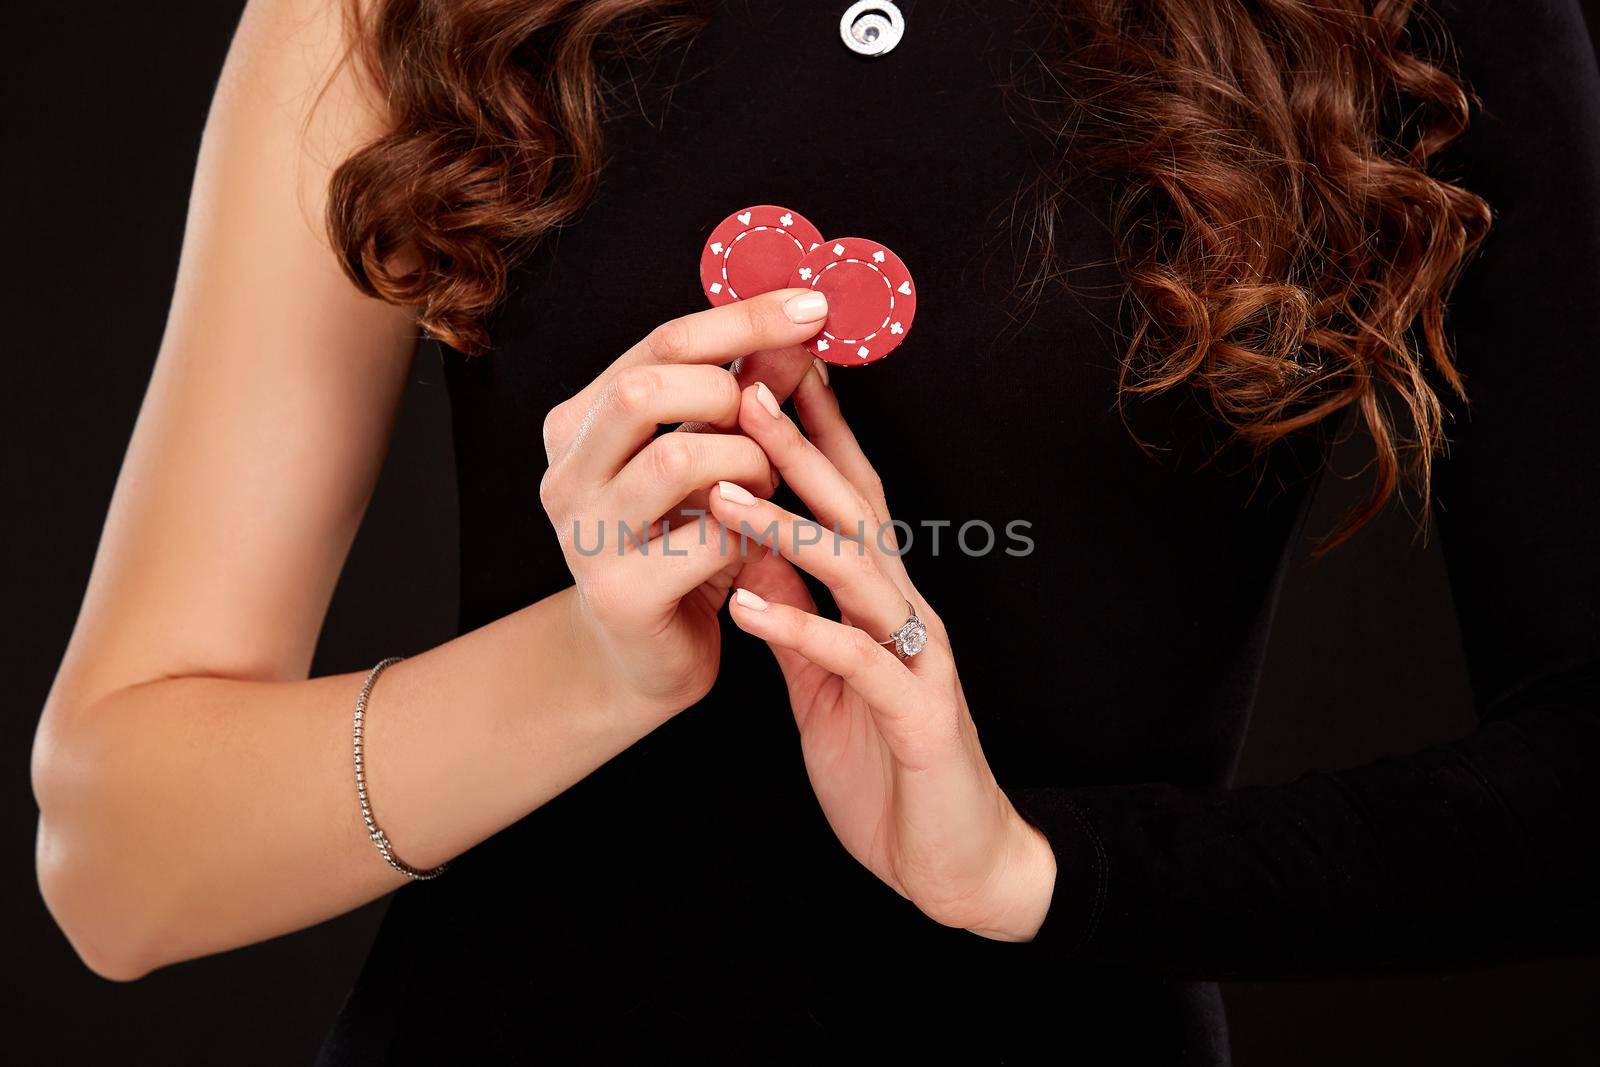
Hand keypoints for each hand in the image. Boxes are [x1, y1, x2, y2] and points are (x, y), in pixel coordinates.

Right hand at [538, 289, 827, 717]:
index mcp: (579, 423)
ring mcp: (583, 534)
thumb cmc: (681, 547)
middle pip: (647, 390)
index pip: (661, 343)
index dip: (744, 321)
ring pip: (678, 460)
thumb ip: (747, 394)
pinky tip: (757, 545)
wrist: (645, 658)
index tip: (813, 307)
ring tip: (766, 490)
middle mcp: (566, 472)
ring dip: (749, 466)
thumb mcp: (711, 460)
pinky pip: (709, 538)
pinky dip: (754, 533)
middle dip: (730, 395)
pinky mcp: (620, 594)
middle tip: (769, 426)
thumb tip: (802, 327)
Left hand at [708, 367, 1057, 940]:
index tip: (761, 373)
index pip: (847, 500)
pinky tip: (747, 612)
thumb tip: (746, 550)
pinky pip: (856, 660)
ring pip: (856, 570)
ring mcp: (916, 658)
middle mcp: (905, 612)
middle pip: (854, 511)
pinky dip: (801, 630)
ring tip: (725, 490)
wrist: (954, 860)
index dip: (808, 435)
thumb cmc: (888, 764)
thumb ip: (791, 614)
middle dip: (800, 445)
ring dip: (789, 526)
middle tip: (747, 384)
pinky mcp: (917, 713)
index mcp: (881, 600)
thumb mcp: (821, 680)